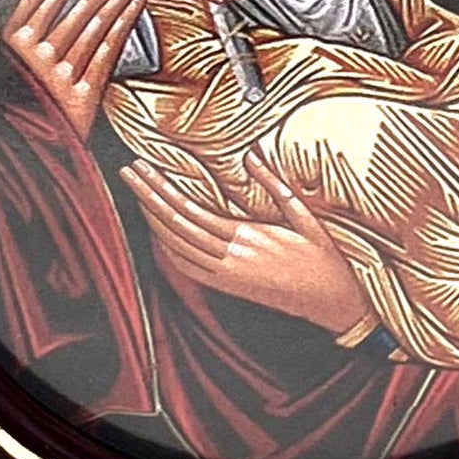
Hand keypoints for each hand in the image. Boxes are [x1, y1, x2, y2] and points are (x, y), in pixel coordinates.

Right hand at [0, 0, 156, 139]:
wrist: (20, 144)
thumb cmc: (20, 87)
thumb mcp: (11, 46)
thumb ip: (27, 6)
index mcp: (19, 38)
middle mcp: (39, 54)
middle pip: (88, 1)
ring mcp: (60, 75)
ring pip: (100, 23)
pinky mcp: (80, 96)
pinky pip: (106, 53)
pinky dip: (123, 26)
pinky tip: (139, 4)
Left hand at [119, 151, 372, 337]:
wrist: (331, 303)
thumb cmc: (322, 257)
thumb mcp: (304, 216)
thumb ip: (275, 184)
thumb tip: (251, 155)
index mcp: (247, 237)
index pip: (190, 209)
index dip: (162, 188)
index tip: (145, 167)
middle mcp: (230, 258)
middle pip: (175, 225)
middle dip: (148, 197)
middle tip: (127, 172)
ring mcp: (226, 276)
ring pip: (176, 247)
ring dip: (152, 220)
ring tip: (137, 194)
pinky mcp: (228, 287)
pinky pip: (187, 268)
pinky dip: (167, 248)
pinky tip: (158, 231)